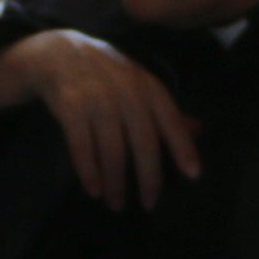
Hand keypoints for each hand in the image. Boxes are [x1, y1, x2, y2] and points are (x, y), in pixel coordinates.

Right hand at [6, 31, 202, 209]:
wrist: (59, 53)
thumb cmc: (108, 76)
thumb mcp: (139, 85)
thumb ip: (166, 110)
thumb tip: (199, 130)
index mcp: (148, 87)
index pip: (171, 120)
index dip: (183, 148)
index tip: (193, 175)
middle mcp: (126, 92)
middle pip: (143, 142)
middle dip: (148, 178)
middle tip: (149, 205)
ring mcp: (97, 99)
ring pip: (112, 150)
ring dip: (116, 182)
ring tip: (117, 204)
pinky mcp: (70, 107)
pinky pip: (82, 146)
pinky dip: (88, 171)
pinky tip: (94, 190)